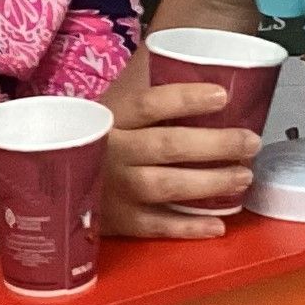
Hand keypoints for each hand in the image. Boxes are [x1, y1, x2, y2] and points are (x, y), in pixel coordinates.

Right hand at [102, 82, 258, 242]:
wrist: (53, 184)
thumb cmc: (96, 143)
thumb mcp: (109, 113)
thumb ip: (145, 102)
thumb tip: (203, 76)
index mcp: (110, 119)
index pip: (150, 103)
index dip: (187, 99)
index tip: (223, 96)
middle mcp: (111, 153)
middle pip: (168, 145)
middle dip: (216, 144)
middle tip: (250, 142)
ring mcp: (114, 190)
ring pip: (168, 185)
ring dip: (211, 182)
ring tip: (243, 176)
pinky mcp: (117, 222)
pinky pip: (157, 226)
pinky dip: (190, 227)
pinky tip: (217, 224)